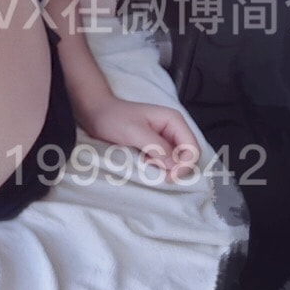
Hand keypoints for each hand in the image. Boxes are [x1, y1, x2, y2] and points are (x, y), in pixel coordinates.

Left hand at [77, 95, 200, 182]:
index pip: (192, 148)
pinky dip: (157, 167)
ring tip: (147, 163)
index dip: (185, 165)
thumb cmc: (114, 118)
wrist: (97, 113)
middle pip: (187, 157)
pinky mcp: (156, 147)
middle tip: (157, 172)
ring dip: (165, 168)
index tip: (169, 176)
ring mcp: (165, 139)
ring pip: (176, 162)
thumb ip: (157, 147)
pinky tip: (144, 162)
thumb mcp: (135, 132)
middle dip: (175, 168)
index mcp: (173, 120)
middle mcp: (173, 129)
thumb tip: (173, 164)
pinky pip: (165, 162)